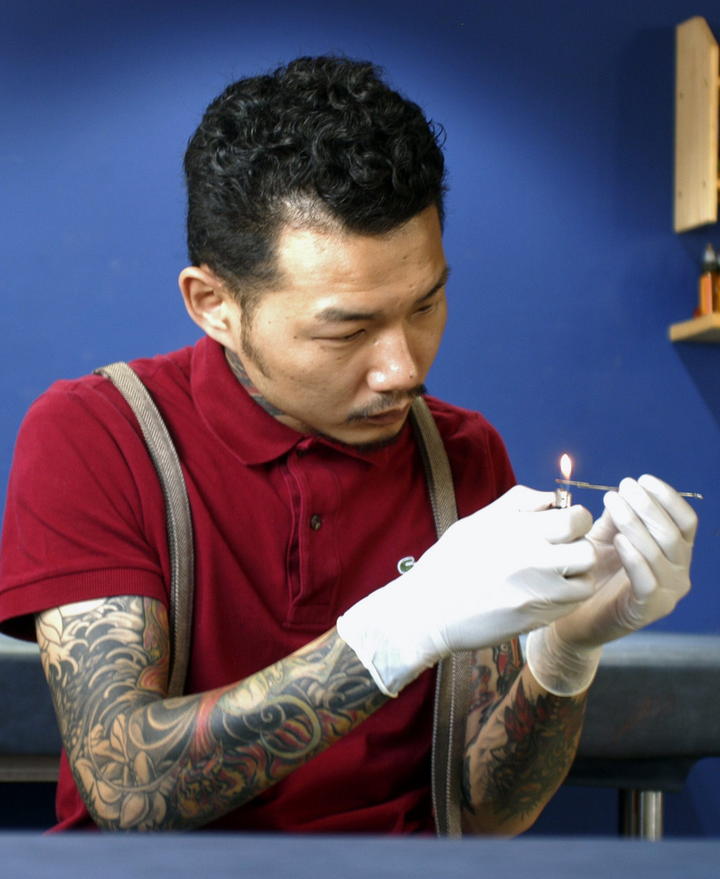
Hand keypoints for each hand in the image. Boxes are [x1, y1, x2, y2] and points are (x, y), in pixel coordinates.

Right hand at [337, 485, 595, 695]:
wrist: (429, 610)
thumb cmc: (449, 562)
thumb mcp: (477, 521)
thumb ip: (518, 503)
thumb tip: (550, 497)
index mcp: (520, 530)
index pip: (577, 518)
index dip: (575, 519)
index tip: (562, 526)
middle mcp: (535, 559)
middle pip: (587, 550)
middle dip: (579, 547)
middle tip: (562, 551)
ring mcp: (539, 592)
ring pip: (586, 580)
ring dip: (577, 575)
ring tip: (556, 573)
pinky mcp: (539, 617)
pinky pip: (572, 604)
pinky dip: (567, 597)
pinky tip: (546, 592)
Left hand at [526, 474, 696, 695]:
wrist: (576, 619)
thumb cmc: (594, 575)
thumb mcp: (605, 539)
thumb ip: (617, 518)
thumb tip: (623, 490)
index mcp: (676, 554)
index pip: (685, 521)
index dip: (667, 497)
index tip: (642, 479)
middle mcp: (680, 573)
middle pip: (672, 532)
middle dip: (647, 504)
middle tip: (623, 487)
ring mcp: (668, 593)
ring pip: (660, 551)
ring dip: (635, 522)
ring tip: (614, 503)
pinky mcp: (648, 610)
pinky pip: (647, 580)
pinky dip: (634, 556)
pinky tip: (618, 540)